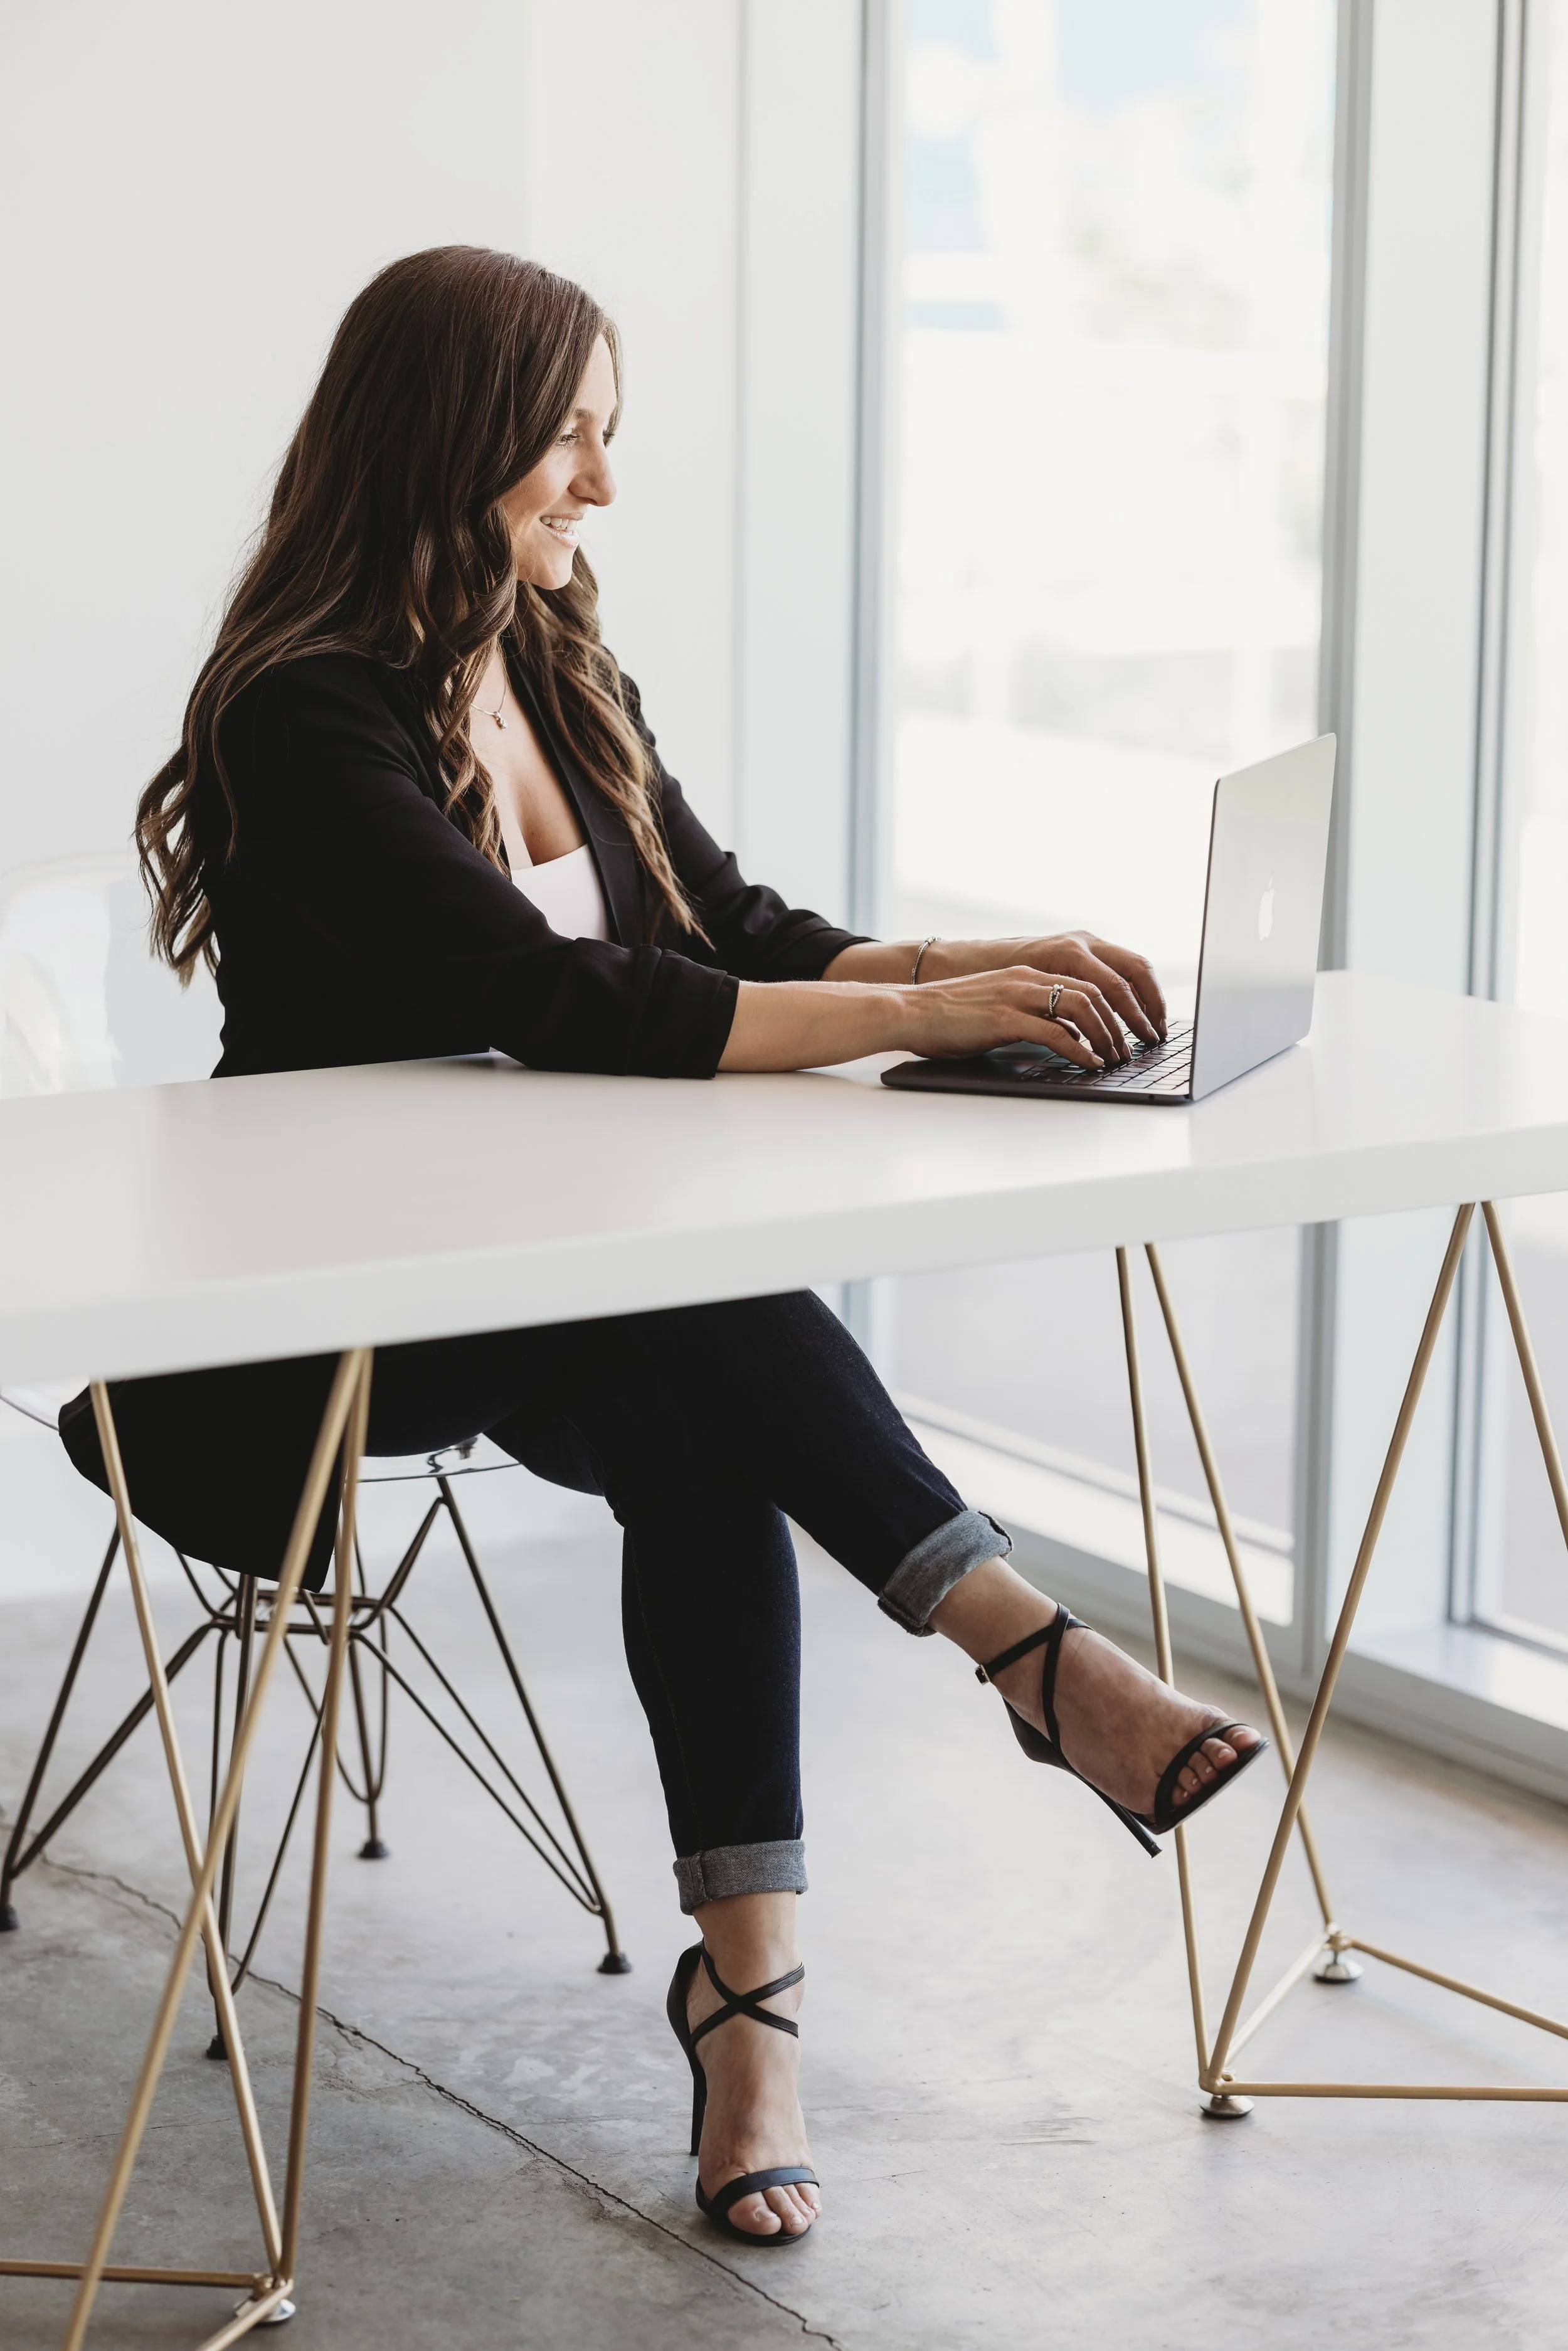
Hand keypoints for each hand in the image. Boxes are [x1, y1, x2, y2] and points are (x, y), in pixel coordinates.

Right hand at [928, 931, 1165, 1057]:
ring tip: (1116, 1058)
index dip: (1119, 1003)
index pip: (1090, 979)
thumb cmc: (947, 1018)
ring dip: (1106, 1035)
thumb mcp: (998, 1008)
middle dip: (1123, 1020)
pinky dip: (1079, 1049)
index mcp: (1030, 972)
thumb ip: (1032, 1014)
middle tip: (1134, 1048)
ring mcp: (1017, 994)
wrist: (908, 1011)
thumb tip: (1066, 1035)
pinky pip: (1055, 1031)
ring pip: (1082, 1006)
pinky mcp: (1004, 1017)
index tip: (1134, 1027)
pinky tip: (1089, 1064)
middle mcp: (1028, 977)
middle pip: (1096, 989)